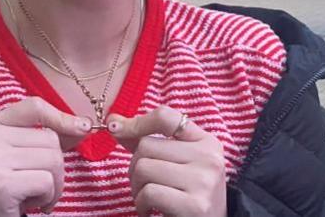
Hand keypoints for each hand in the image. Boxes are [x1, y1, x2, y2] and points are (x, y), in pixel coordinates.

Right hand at [0, 97, 91, 216]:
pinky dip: (47, 197)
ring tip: (31, 194)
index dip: (62, 117)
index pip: (34, 107)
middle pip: (50, 138)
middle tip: (36, 184)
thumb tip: (83, 126)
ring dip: (53, 185)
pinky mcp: (1, 183)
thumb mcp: (19, 154)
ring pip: (53, 159)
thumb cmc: (4, 187)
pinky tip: (27, 204)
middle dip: (55, 166)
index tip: (82, 128)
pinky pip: (47, 182)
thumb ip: (45, 136)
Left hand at [109, 107, 226, 216]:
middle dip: (135, 167)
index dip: (136, 122)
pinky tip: (150, 210)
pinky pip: (149, 192)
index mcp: (206, 142)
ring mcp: (204, 181)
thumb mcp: (176, 163)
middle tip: (144, 184)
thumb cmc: (187, 195)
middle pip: (147, 145)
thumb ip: (149, 142)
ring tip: (148, 198)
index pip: (166, 117)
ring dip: (136, 188)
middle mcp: (209, 158)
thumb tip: (115, 123)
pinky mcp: (195, 205)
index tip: (116, 128)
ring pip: (144, 168)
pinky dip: (141, 204)